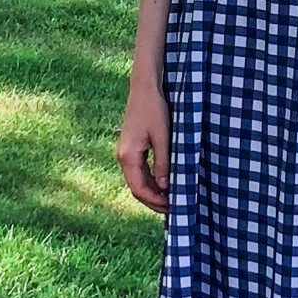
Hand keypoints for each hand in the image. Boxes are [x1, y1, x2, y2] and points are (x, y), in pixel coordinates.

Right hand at [118, 83, 170, 213]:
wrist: (144, 89)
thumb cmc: (154, 109)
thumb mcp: (163, 137)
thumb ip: (163, 163)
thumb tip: (165, 187)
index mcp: (128, 156)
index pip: (139, 189)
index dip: (155, 201)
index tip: (173, 207)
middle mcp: (122, 157)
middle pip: (136, 188)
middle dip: (154, 201)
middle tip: (174, 208)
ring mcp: (125, 153)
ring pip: (138, 181)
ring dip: (153, 192)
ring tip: (171, 199)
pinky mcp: (131, 148)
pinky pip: (139, 171)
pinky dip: (151, 181)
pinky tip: (165, 183)